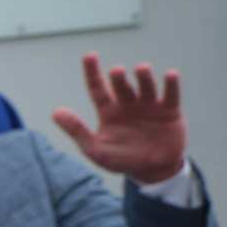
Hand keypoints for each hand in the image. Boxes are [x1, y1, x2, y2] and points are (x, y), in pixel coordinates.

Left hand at [51, 52, 184, 184]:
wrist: (152, 170)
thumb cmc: (121, 159)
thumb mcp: (95, 149)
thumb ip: (76, 131)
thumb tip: (55, 112)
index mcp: (109, 111)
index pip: (97, 88)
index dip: (92, 72)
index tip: (89, 55)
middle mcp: (128, 104)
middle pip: (122, 86)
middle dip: (119, 78)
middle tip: (117, 71)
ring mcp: (149, 106)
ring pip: (146, 86)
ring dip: (144, 77)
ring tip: (141, 68)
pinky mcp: (169, 111)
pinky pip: (171, 95)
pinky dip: (171, 85)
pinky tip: (170, 75)